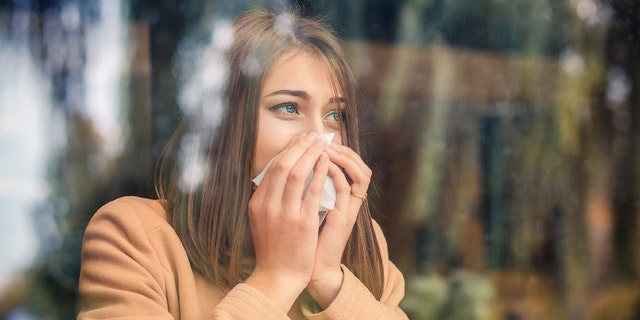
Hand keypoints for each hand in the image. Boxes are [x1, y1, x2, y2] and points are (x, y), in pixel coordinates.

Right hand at [245, 132, 329, 312]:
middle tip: (312, 135)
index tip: (299, 140)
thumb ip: (266, 199)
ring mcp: (285, 213)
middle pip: (283, 165)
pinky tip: (326, 161)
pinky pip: (312, 190)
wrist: (277, 276)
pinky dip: (319, 172)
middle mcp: (268, 205)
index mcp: (257, 203)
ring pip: (297, 173)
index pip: (272, 168)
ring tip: (321, 142)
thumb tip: (274, 176)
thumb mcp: (260, 220)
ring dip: (310, 153)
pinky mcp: (302, 222)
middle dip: (299, 146)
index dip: (287, 150)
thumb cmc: (272, 249)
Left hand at [307, 142, 371, 307]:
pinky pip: (347, 188)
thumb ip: (301, 189)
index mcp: (338, 197)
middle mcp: (347, 201)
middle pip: (358, 164)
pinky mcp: (344, 216)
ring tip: (325, 145)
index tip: (315, 139)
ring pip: (360, 172)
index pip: (347, 165)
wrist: (301, 269)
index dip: (335, 149)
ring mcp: (348, 209)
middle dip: (341, 148)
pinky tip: (324, 162)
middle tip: (321, 137)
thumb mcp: (300, 208)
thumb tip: (286, 166)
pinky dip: (336, 172)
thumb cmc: (298, 240)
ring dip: (343, 156)